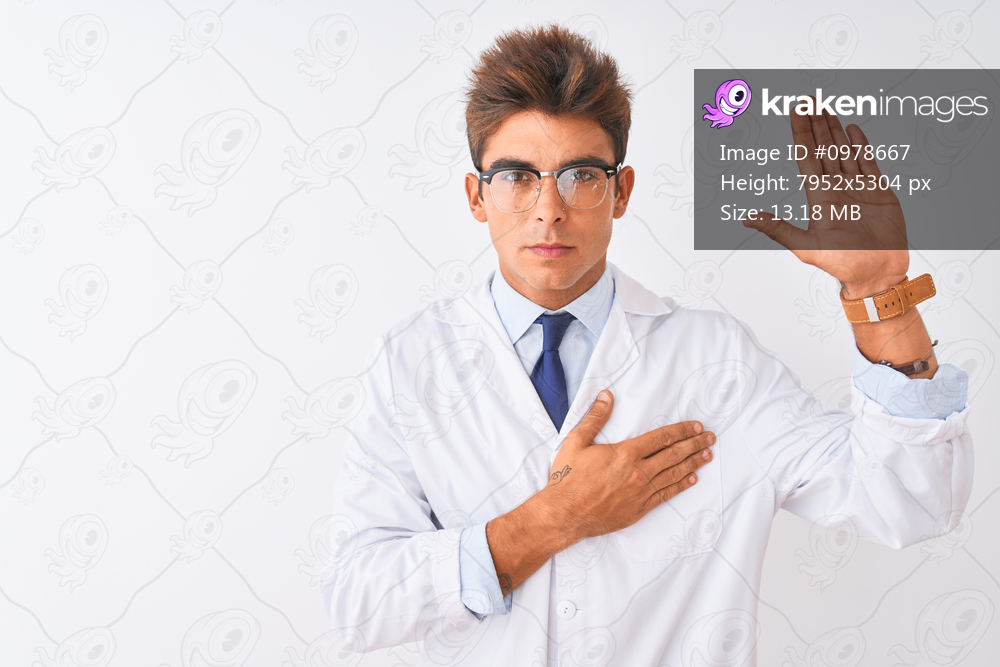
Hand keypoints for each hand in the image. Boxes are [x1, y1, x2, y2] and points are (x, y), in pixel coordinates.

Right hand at [538, 389, 715, 546]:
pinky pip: (666, 495)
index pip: (661, 437)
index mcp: (625, 453)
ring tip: (707, 455)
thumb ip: (594, 418)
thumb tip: (606, 396)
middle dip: (694, 444)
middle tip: (710, 438)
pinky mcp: (639, 509)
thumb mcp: (577, 441)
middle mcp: (638, 472)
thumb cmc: (568, 479)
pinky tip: (691, 479)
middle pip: (673, 454)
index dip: (681, 430)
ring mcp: (640, 492)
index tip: (695, 426)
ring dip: (693, 463)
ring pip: (674, 474)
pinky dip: (681, 485)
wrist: (564, 514)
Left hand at [744, 100, 908, 298]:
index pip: (806, 158)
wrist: (876, 273)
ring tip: (826, 108)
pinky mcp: (878, 191)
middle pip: (823, 149)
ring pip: (843, 151)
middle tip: (809, 100)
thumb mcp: (805, 246)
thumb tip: (747, 218)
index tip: (796, 111)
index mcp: (819, 198)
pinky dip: (861, 145)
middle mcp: (836, 189)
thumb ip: (778, 229)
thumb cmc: (841, 264)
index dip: (801, 134)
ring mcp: (857, 188)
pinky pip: (868, 162)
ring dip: (834, 130)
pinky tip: (852, 129)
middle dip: (816, 125)